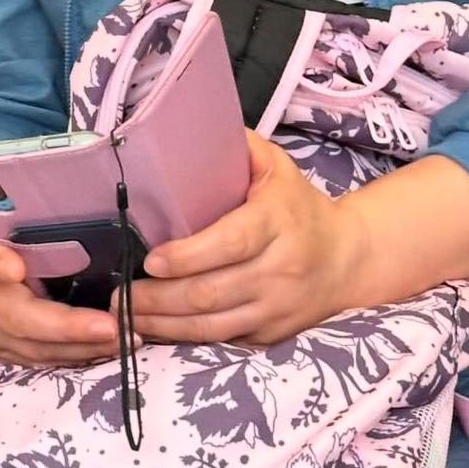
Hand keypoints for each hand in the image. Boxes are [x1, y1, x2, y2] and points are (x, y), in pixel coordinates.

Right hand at [0, 185, 118, 366]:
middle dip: (67, 327)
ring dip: (80, 347)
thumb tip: (83, 201)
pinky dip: (71, 356)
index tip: (14, 267)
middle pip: (18, 317)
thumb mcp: (7, 214)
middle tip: (113, 327)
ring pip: (32, 347)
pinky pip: (36, 359)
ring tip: (124, 339)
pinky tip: (103, 349)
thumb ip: (32, 217)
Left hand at [121, 132, 365, 345]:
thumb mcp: (276, 166)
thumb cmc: (298, 206)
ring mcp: (278, 307)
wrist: (348, 259)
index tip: (150, 259)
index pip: (230, 243)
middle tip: (120, 296)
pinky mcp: (272, 334)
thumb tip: (182, 126)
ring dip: (164, 324)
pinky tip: (157, 329)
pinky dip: (186, 338)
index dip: (187, 256)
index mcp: (278, 221)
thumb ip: (237, 146)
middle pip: (212, 292)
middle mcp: (281, 269)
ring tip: (126, 315)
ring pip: (213, 325)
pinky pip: (223, 341)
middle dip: (159, 298)